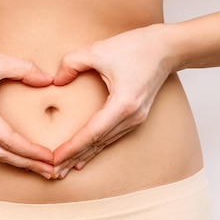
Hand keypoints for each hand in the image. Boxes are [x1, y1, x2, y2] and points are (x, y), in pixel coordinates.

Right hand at [0, 35, 55, 178]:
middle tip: (52, 171)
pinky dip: (5, 154)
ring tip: (40, 168)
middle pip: (1, 154)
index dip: (30, 150)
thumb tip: (50, 79)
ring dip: (18, 162)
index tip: (50, 156)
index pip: (7, 139)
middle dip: (28, 164)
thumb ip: (25, 69)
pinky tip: (20, 156)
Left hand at [52, 25, 174, 177]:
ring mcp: (135, 120)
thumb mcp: (99, 50)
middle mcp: (131, 117)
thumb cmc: (136, 47)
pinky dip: (94, 148)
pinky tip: (82, 158)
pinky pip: (111, 137)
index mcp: (123, 104)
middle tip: (52, 173)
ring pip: (104, 143)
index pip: (92, 133)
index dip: (71, 147)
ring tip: (63, 170)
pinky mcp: (135, 118)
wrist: (167, 48)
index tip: (54, 159)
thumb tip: (55, 81)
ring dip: (83, 156)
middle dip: (73, 159)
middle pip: (97, 144)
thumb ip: (72, 63)